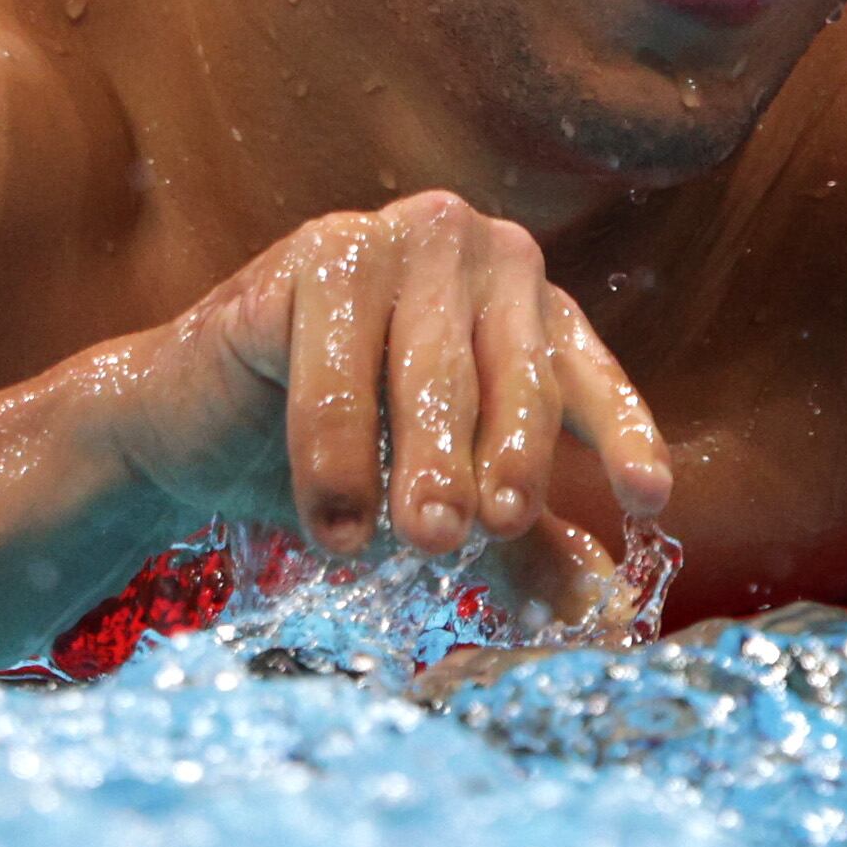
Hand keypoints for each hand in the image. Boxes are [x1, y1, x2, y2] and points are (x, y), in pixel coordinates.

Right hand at [91, 190, 673, 555]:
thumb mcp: (442, 496)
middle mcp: (472, 251)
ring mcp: (394, 240)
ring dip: (425, 462)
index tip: (650, 501)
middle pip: (511, 376)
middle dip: (504, 466)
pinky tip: (334, 522)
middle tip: (486, 538)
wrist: (195, 429)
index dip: (621, 435)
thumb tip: (602, 606)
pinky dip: (335, 453)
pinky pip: (333, 367)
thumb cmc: (336, 457)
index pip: (584, 378)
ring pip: (428, 371)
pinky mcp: (315, 254)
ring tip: (423, 541)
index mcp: (524, 301)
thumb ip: (521, 541)